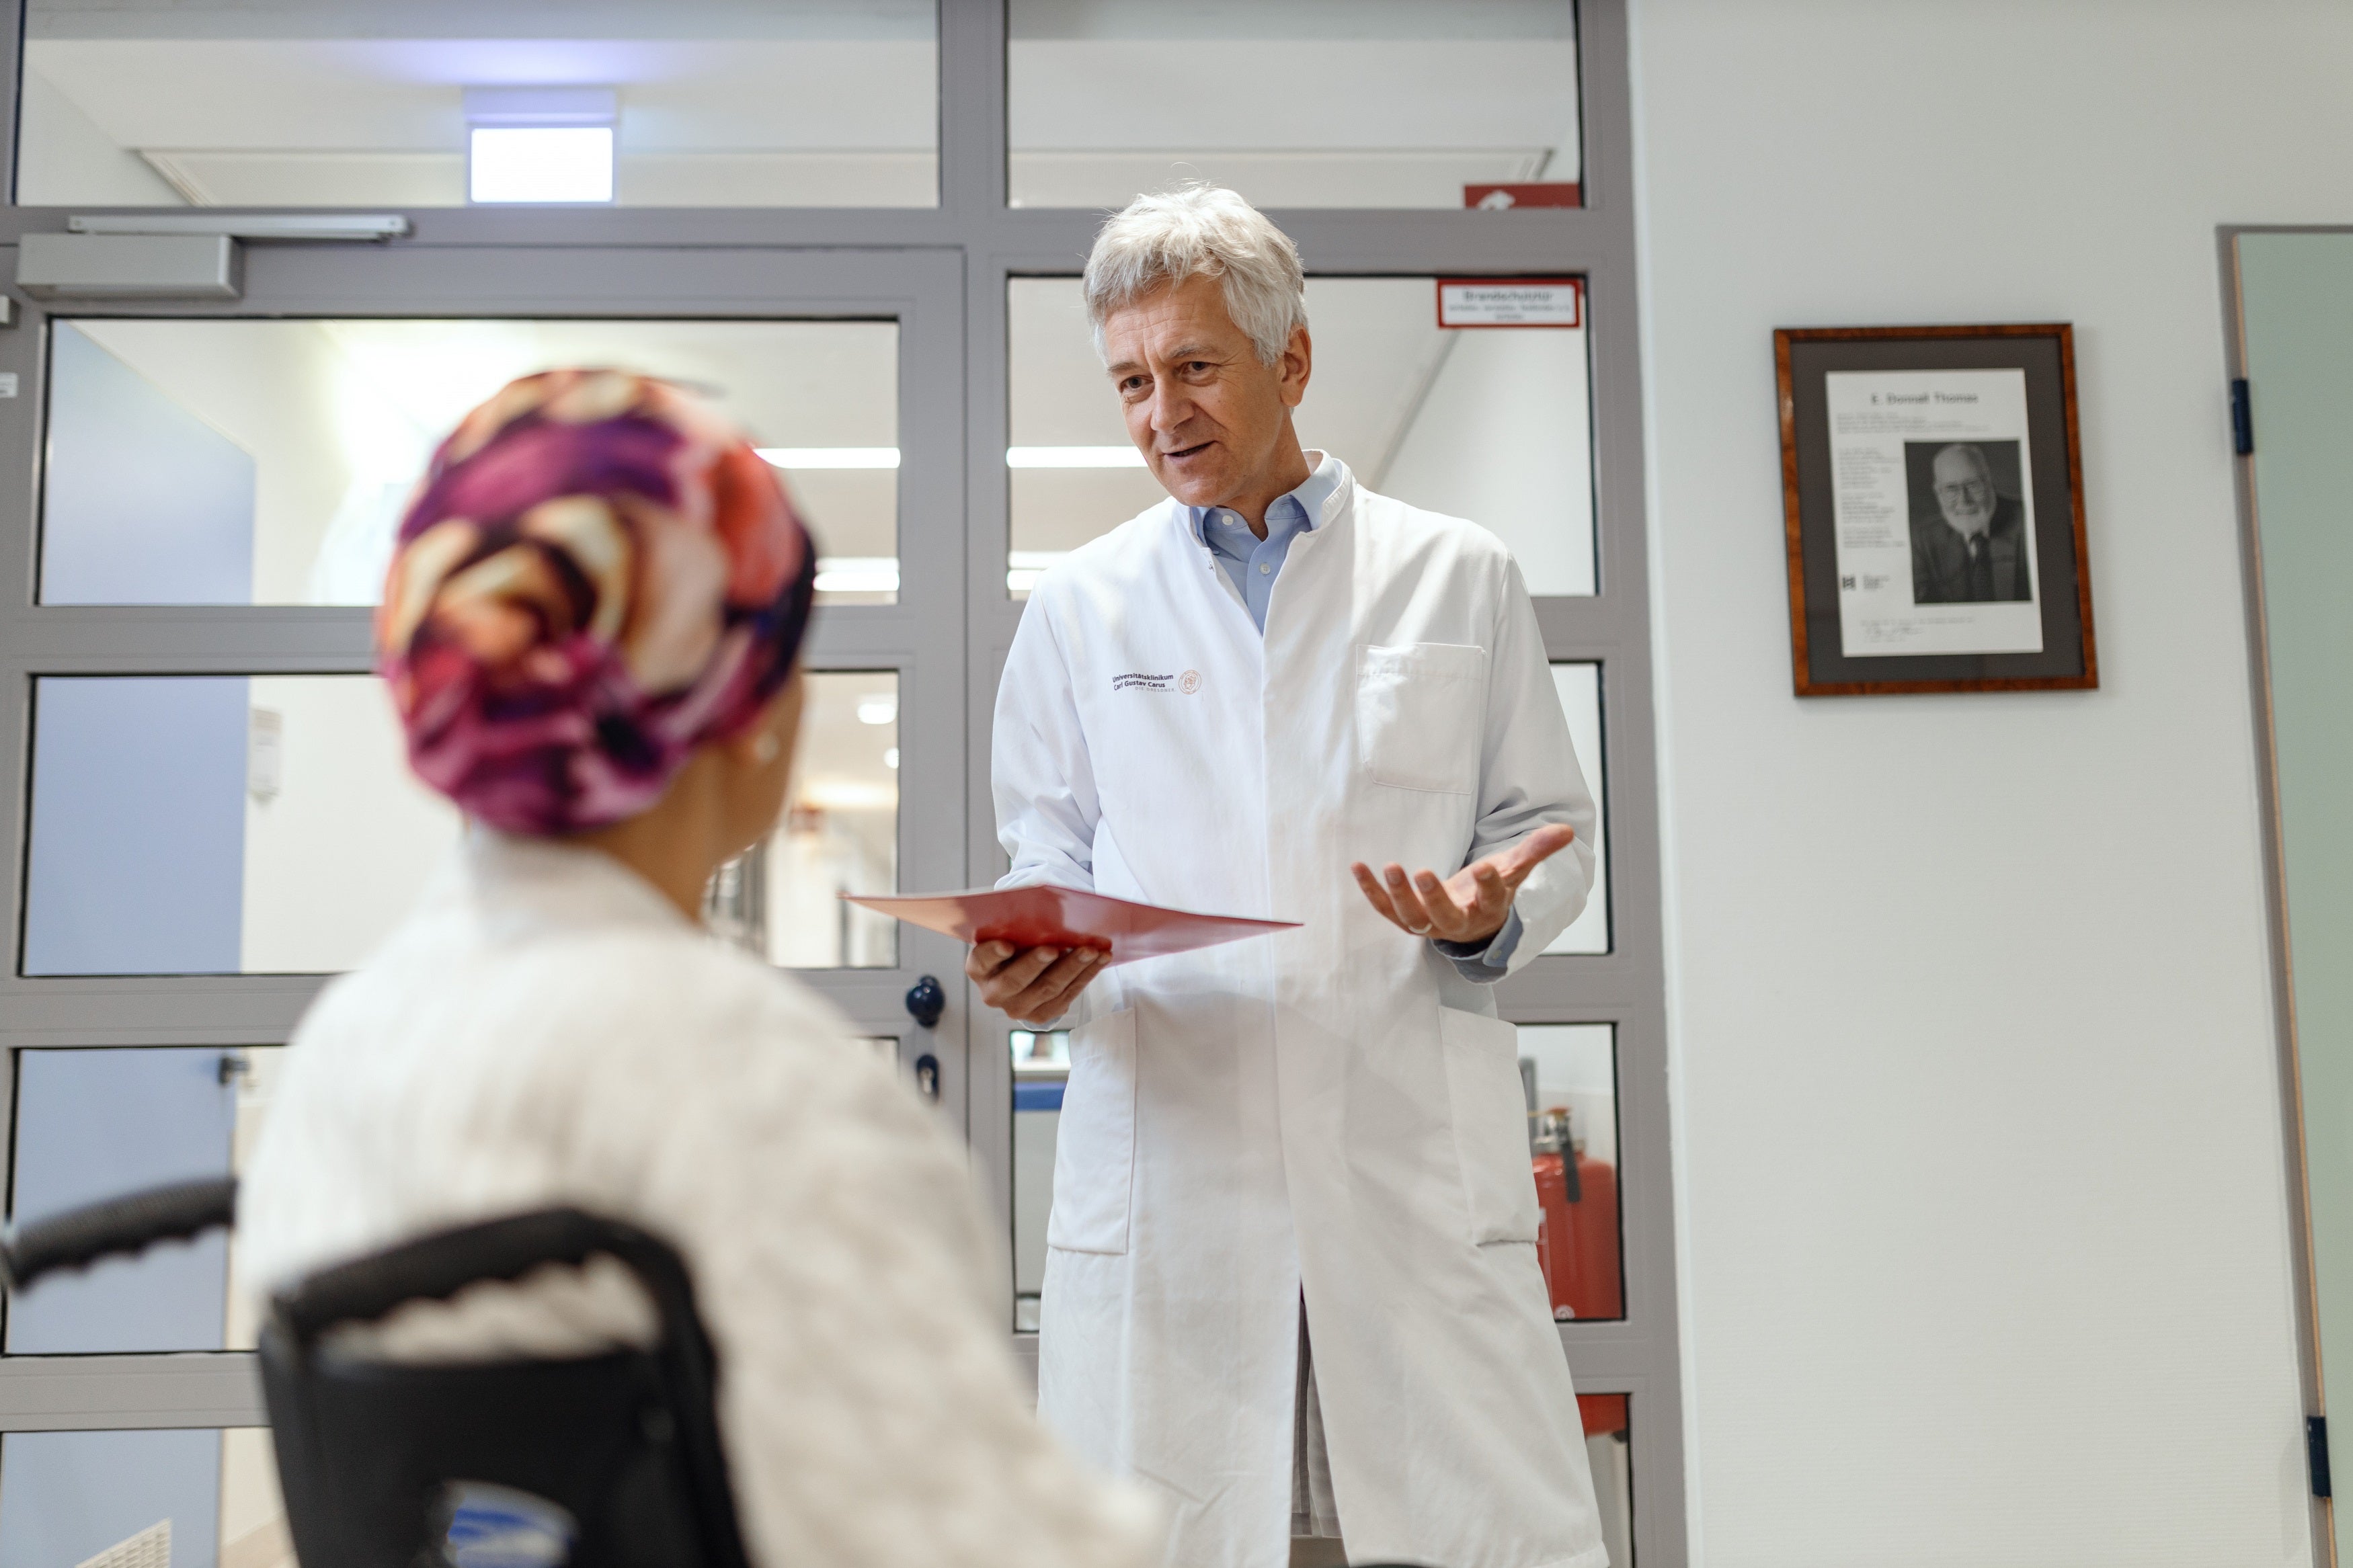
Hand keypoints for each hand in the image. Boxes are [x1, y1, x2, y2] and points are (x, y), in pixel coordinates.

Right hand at [965, 941, 1110, 1026]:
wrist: (1026, 970)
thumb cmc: (1018, 942)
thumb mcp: (1011, 933)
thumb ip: (1019, 927)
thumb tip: (1046, 916)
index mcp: (979, 968)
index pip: (982, 960)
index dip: (994, 953)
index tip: (1008, 945)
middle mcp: (993, 993)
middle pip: (1015, 981)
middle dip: (1037, 963)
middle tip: (1055, 948)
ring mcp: (1018, 1008)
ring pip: (1047, 989)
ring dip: (1072, 967)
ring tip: (1091, 950)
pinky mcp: (1042, 1015)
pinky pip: (1067, 996)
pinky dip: (1085, 975)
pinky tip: (1100, 959)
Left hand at [1350, 824, 1576, 945]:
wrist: (1471, 919)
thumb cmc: (1493, 890)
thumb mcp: (1516, 870)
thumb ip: (1538, 850)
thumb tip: (1567, 830)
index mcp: (1487, 910)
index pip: (1491, 900)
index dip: (1490, 886)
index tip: (1488, 867)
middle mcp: (1457, 922)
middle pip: (1444, 917)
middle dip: (1433, 897)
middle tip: (1422, 872)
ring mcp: (1428, 923)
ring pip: (1410, 917)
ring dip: (1397, 895)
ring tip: (1390, 867)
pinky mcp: (1405, 918)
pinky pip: (1384, 909)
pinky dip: (1371, 890)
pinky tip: (1358, 866)